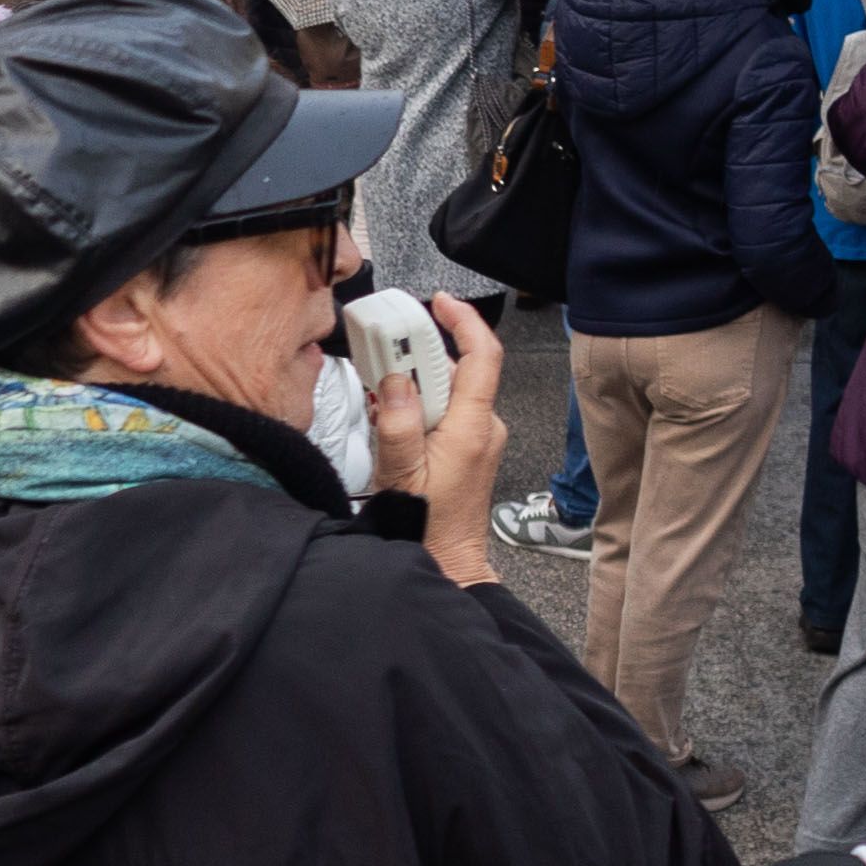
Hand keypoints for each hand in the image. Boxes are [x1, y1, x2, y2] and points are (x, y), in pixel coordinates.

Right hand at [412, 297, 509, 586]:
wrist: (448, 562)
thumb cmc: (427, 526)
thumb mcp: (401, 475)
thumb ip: (397, 423)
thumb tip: (395, 379)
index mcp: (472, 427)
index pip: (482, 356)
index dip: (464, 321)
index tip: (440, 302)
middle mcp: (483, 426)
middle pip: (457, 369)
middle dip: (420, 355)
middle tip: (384, 351)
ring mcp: (479, 436)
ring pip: (449, 389)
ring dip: (415, 383)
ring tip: (382, 397)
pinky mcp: (471, 446)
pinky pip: (447, 409)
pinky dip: (420, 404)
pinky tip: (395, 420)